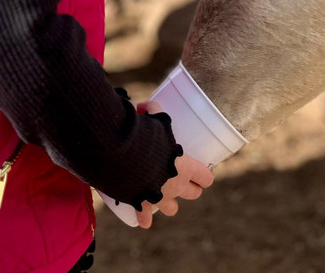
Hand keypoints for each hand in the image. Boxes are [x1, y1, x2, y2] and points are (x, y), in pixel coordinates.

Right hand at [135, 101, 214, 228]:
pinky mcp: (139, 203)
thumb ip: (152, 110)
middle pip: (192, 194)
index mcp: (185, 167)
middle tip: (182, 180)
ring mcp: (158, 197)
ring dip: (169, 203)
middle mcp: (175, 185)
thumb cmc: (142, 133)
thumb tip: (144, 105)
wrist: (118, 153)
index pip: (206, 178)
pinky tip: (144, 219)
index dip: (204, 174)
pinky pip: (144, 216)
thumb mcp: (153, 117)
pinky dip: (144, 217)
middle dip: (189, 188)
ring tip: (163, 195)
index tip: (201, 170)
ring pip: (171, 208)